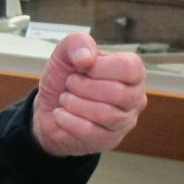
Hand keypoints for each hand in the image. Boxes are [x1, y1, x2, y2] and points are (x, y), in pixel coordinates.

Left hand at [32, 33, 145, 156]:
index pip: (129, 67)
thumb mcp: (65, 53)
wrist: (48, 108)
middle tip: (70, 83)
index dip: (99, 67)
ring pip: (103, 114)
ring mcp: (124, 121)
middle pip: (116, 93)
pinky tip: (61, 114)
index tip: (82, 67)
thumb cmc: (65, 78)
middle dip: (81, 85)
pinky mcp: (109, 140)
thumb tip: (87, 58)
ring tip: (65, 98)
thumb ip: (77, 43)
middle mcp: (135, 97)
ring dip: (73, 103)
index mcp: (132, 72)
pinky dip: (66, 119)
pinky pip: (89, 131)